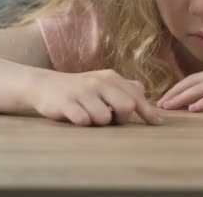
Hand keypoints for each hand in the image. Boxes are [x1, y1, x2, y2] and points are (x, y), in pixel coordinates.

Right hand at [30, 69, 162, 126]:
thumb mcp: (105, 84)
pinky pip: (83, 121)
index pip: (136, 97)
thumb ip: (128, 92)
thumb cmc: (81, 89)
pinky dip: (83, 123)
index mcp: (111, 77)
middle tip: (110, 118)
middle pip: (126, 107)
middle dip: (121, 119)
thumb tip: (156, 111)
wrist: (44, 85)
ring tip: (89, 115)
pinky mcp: (66, 104)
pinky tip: (76, 116)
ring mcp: (82, 92)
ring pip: (104, 118)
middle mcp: (98, 82)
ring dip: (99, 123)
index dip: (148, 113)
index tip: (158, 123)